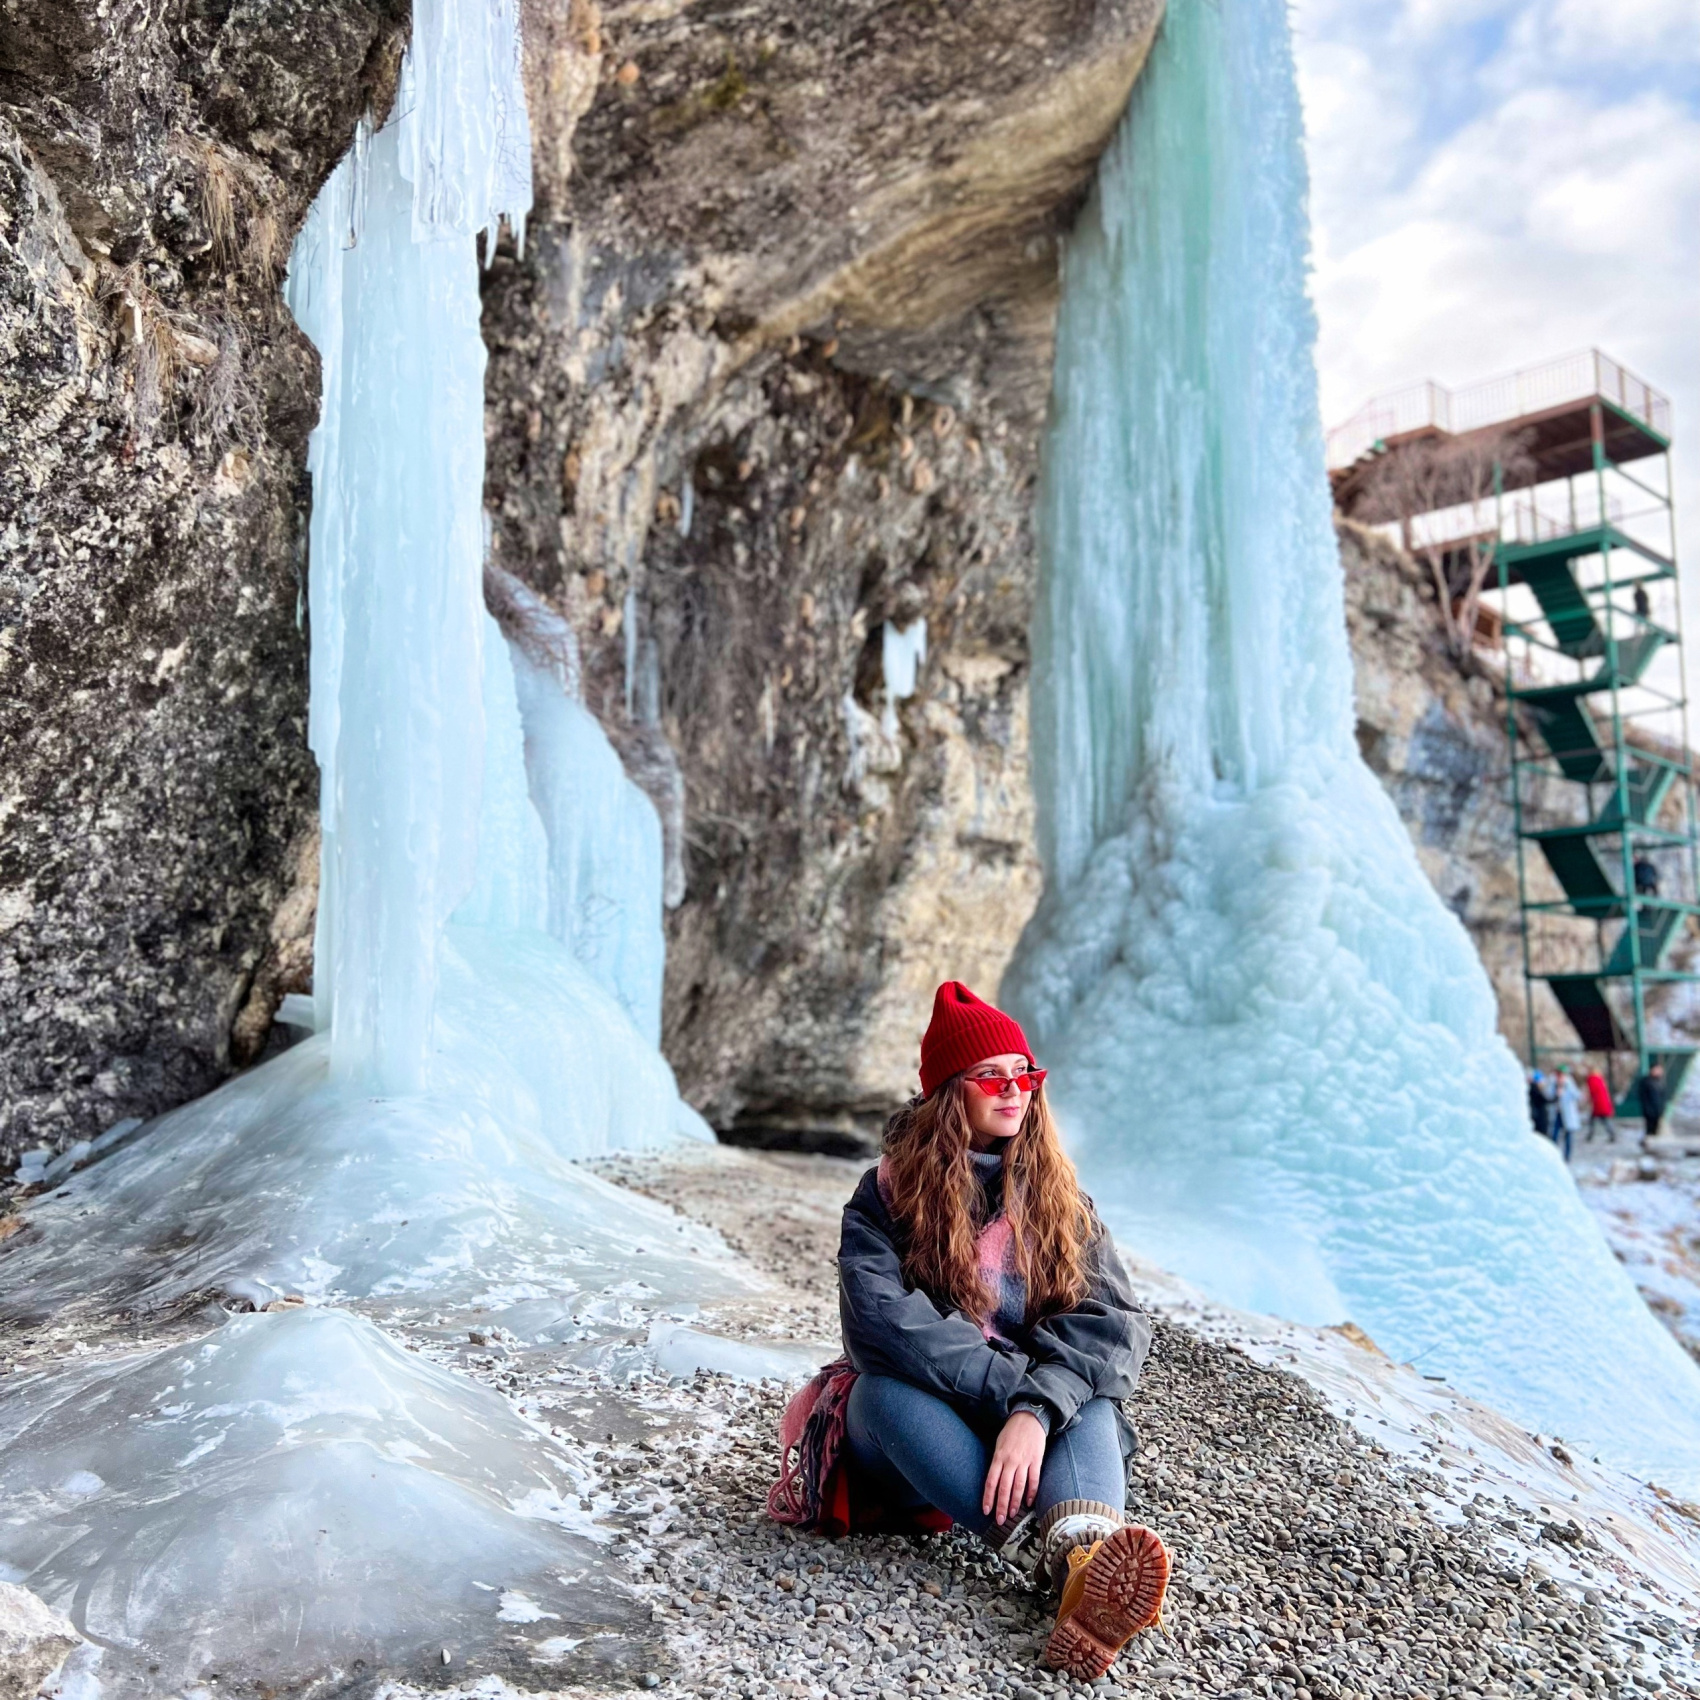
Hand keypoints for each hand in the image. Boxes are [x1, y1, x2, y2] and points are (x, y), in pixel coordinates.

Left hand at [982, 1409, 1045, 1524]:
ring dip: (1015, 1503)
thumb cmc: (1012, 1432)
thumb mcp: (999, 1444)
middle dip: (1001, 1506)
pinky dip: (1031, 1492)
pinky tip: (1028, 1502)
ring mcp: (1024, 1461)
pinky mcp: (1036, 1460)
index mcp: (998, 1457)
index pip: (991, 1481)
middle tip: (999, 1520)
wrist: (1029, 1417)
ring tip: (1013, 1515)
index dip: (988, 1497)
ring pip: (1018, 1486)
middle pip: (1004, 1487)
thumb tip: (994, 1482)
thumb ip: (997, 1462)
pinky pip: (1034, 1480)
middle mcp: (1010, 1460)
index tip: (986, 1510)